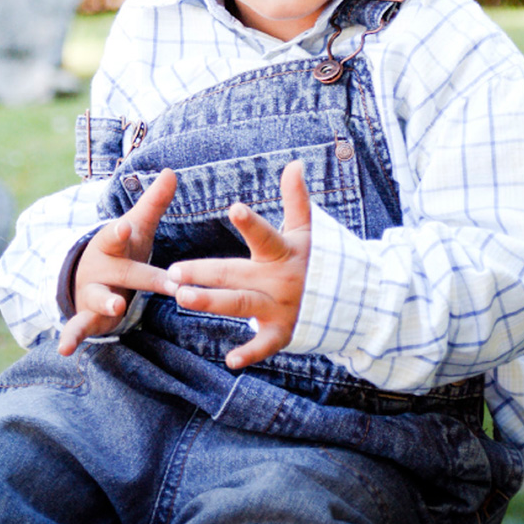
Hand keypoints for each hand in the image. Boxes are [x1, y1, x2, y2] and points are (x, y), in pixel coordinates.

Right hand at [58, 168, 176, 355]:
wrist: (89, 273)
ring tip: (116, 306)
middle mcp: (101, 266)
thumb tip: (172, 171)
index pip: (116, 235)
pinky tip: (64, 350)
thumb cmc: (122, 249)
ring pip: (99, 297)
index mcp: (112, 243)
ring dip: (108, 302)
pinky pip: (78, 326)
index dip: (121, 232)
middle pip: (125, 271)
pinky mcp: (88, 314)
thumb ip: (153, 202)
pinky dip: (70, 337)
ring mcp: (92, 291)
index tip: (126, 226)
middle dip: (147, 277)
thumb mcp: (136, 226)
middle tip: (170, 283)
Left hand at [165, 161, 310, 369]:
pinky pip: (264, 345)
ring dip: (212, 303)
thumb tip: (296, 163)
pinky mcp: (283, 333)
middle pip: (237, 274)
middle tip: (173, 272)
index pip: (265, 235)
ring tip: (182, 298)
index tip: (235, 208)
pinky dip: (250, 353)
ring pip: (241, 306)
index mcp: (284, 252)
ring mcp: (281, 308)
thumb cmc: (317, 259)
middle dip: (205, 273)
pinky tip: (230, 360)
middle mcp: (280, 280)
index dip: (251, 223)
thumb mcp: (308, 229)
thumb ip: (296, 199)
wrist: (351, 300)